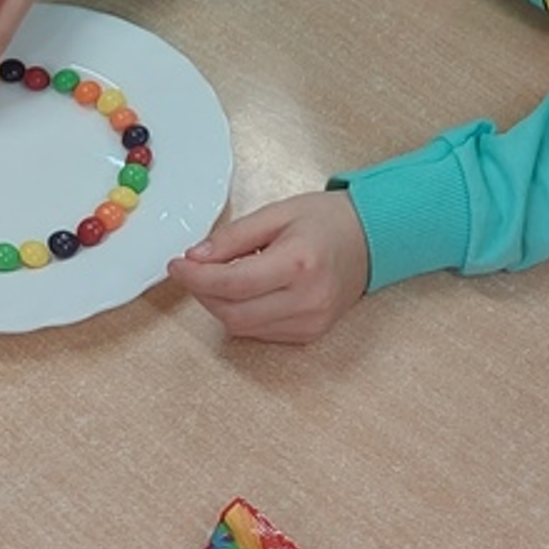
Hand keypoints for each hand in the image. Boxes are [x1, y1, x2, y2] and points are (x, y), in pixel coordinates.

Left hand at [166, 190, 371, 342]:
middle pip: (233, 313)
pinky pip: (260, 332)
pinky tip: (246, 291)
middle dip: (203, 294)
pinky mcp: (310, 335)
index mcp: (299, 264)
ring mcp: (311, 322)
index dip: (196, 278)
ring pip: (243, 328)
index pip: (232, 284)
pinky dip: (242, 314)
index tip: (176, 265)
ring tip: (220, 277)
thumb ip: (232, 237)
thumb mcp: (276, 213)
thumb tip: (195, 258)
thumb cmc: (326, 221)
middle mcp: (307, 300)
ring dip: (220, 305)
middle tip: (192, 270)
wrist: (371, 239)